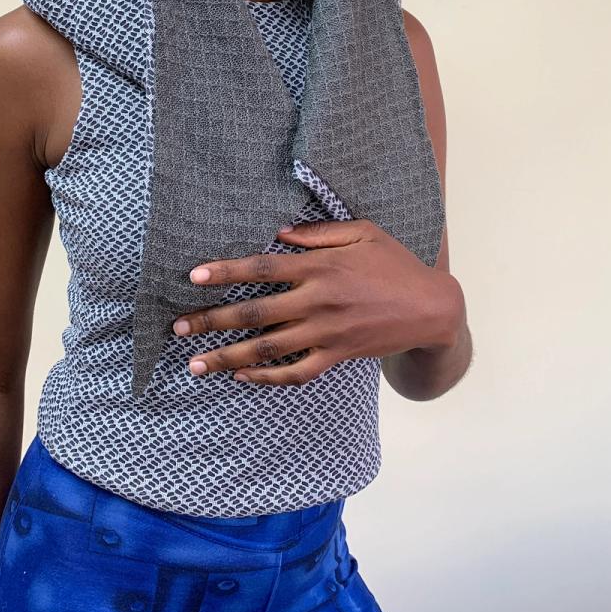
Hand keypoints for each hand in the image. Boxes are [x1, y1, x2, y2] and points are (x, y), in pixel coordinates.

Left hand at [172, 218, 464, 385]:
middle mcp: (318, 301)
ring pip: (268, 350)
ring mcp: (326, 333)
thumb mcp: (362, 232)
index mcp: (320, 266)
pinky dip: (267, 379)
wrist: (432, 308)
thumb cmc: (395, 263)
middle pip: (254, 313)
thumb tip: (279, 234)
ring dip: (228, 357)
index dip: (226, 272)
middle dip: (212, 321)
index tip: (194, 277)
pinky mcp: (337, 356)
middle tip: (178, 328)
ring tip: (197, 365)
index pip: (262, 269)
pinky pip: (296, 373)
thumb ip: (318, 233)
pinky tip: (243, 379)